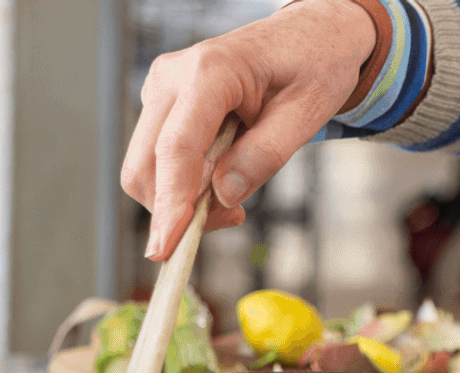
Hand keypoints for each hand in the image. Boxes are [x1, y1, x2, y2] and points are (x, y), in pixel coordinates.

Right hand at [121, 0, 375, 260]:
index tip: (167, 249)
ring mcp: (162, 90)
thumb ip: (266, 155)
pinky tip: (223, 176)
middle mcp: (173, 77)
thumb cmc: (314, 65)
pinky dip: (183, 184)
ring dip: (182, 199)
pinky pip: (159, 160)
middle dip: (176, 209)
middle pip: (145, 165)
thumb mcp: (308, 113)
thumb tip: (224, 195)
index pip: (177, 149)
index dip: (170, 204)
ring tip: (235, 194)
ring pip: (146, 168)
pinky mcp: (164, 105)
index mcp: (210, 71)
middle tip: (234, 215)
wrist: (309, 35)